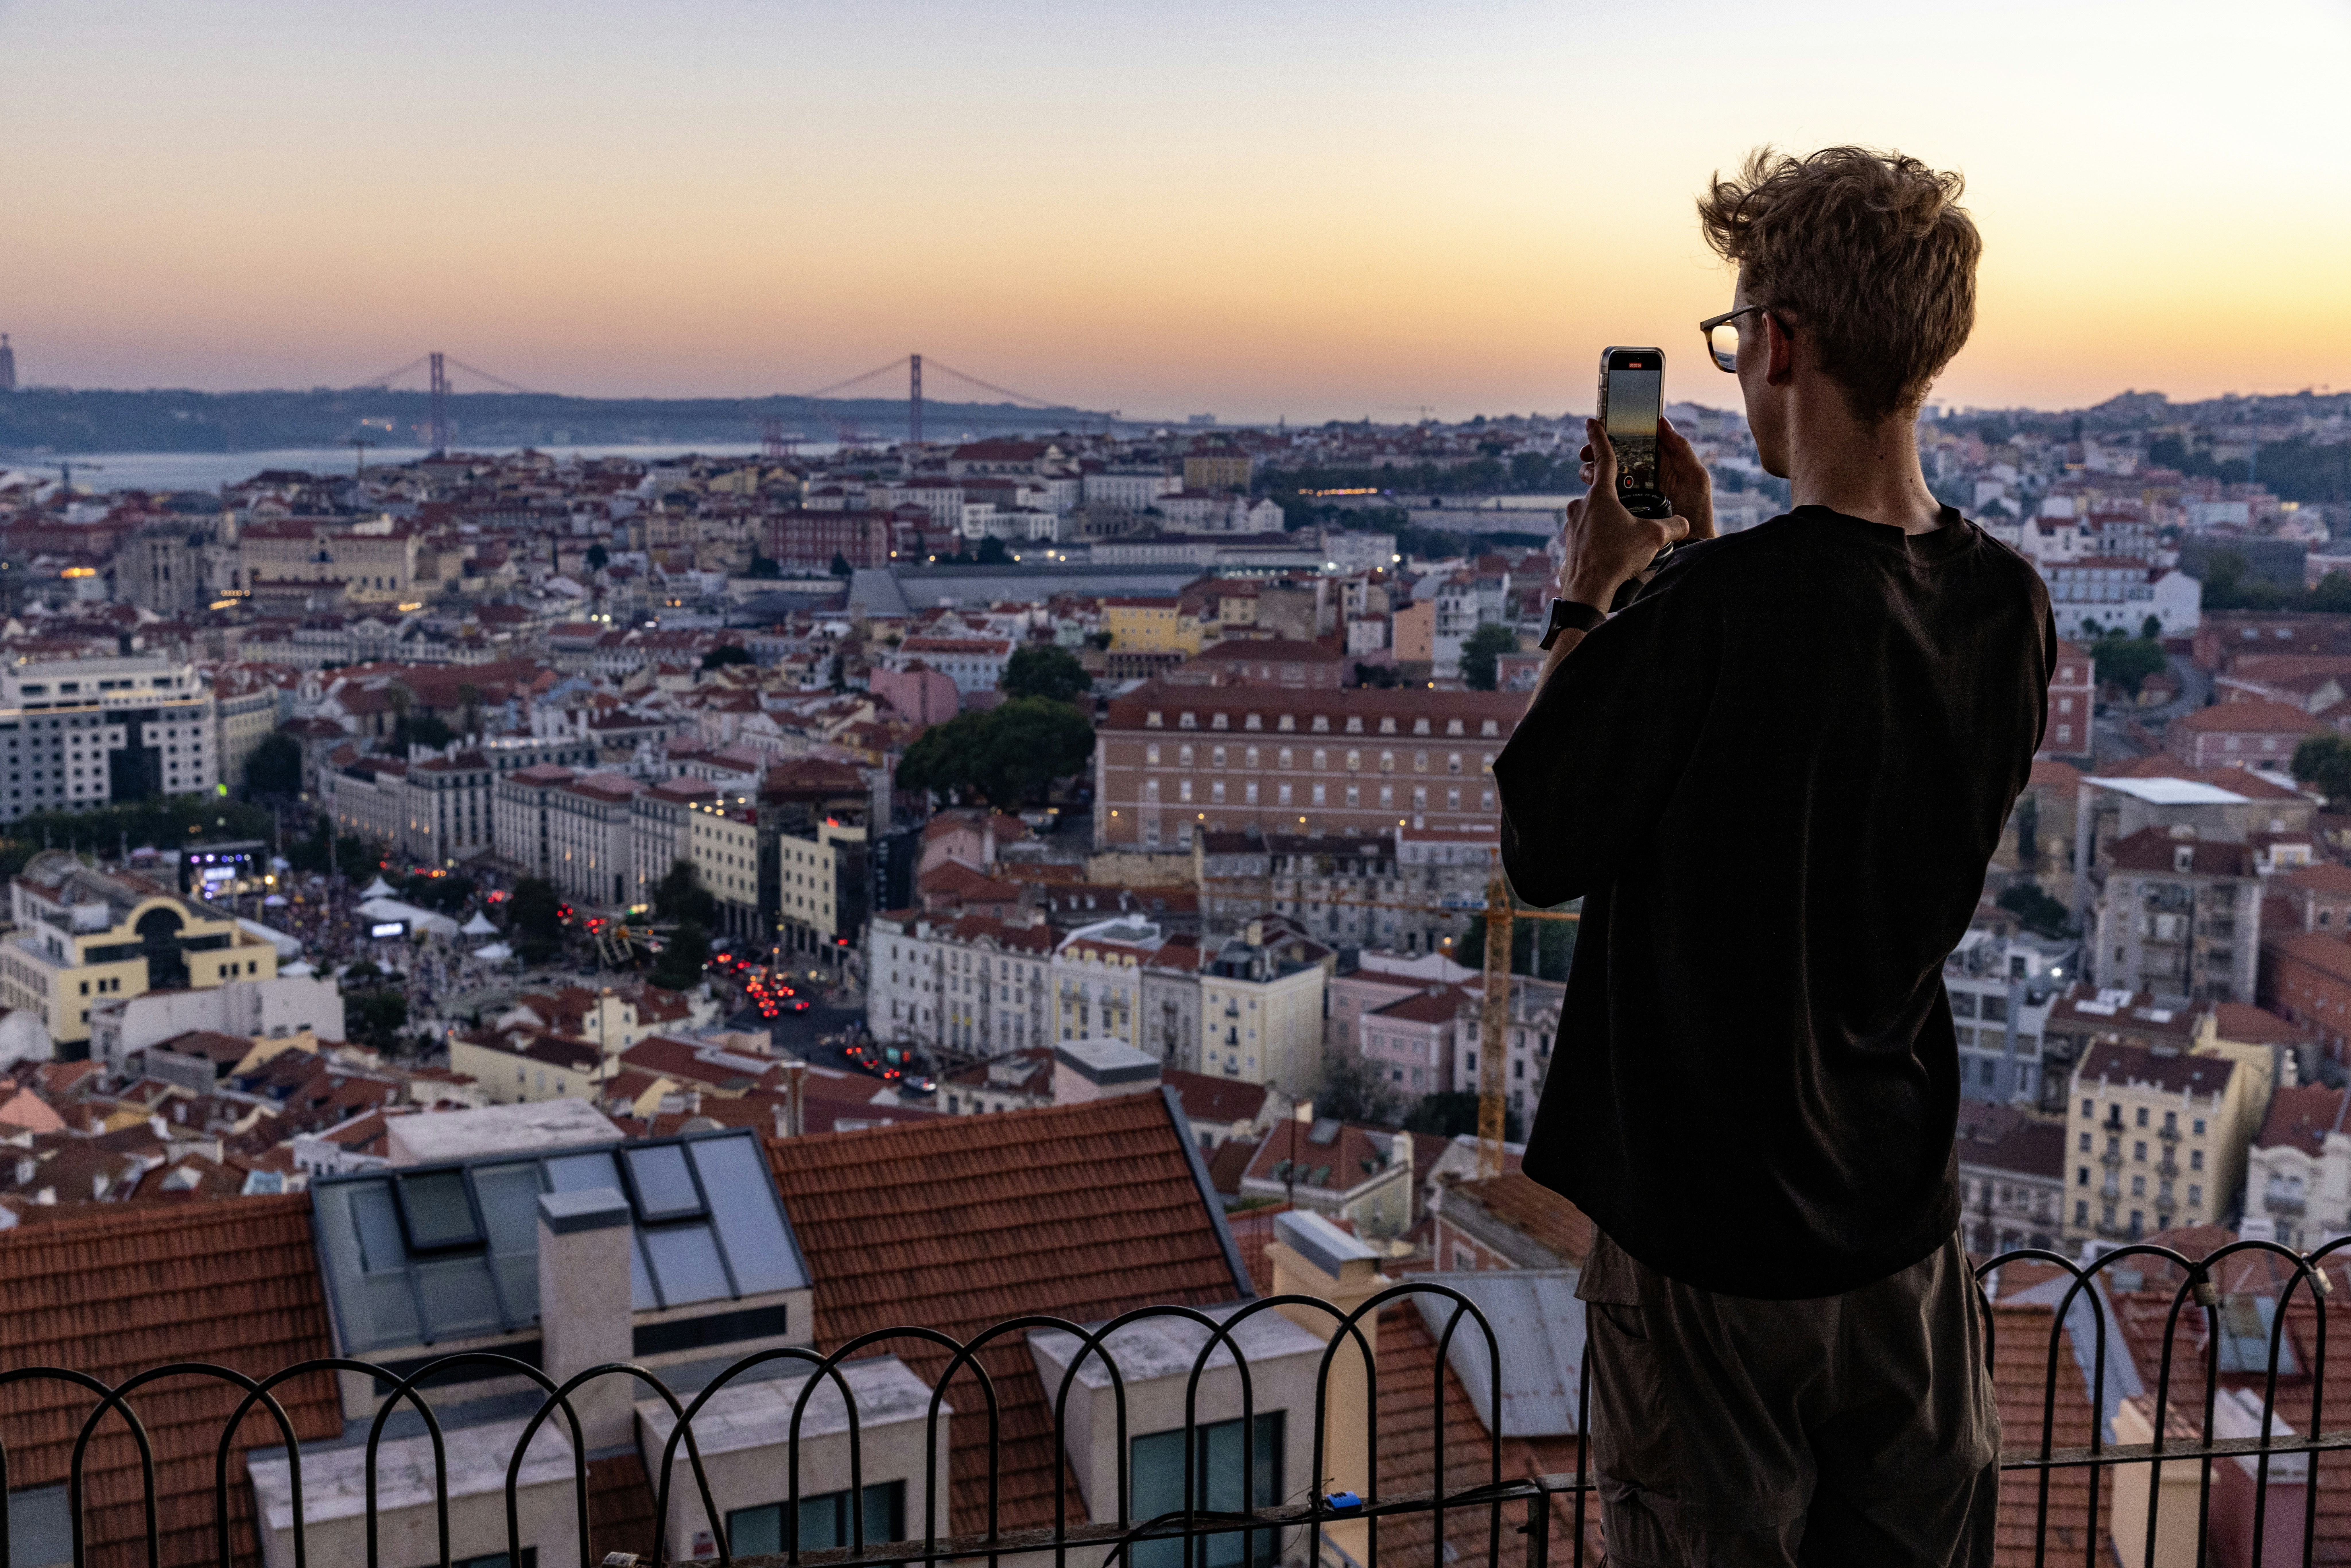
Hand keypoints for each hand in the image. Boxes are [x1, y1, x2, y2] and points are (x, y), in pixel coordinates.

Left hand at [1561, 417, 1688, 608]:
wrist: (1587, 592)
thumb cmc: (1617, 559)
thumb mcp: (1653, 538)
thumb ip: (1673, 525)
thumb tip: (1685, 524)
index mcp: (1601, 495)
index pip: (1604, 457)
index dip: (1601, 436)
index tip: (1593, 421)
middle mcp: (1581, 506)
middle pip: (1603, 494)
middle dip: (1618, 503)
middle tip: (1630, 520)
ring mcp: (1571, 525)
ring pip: (1594, 517)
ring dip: (1608, 525)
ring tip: (1622, 546)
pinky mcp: (1567, 543)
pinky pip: (1586, 536)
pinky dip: (1598, 542)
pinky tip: (1608, 558)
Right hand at [1578, 416, 1714, 542]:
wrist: (1689, 546)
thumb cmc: (1698, 511)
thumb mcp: (1695, 477)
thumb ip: (1682, 450)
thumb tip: (1662, 423)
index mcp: (1661, 463)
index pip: (1637, 442)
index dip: (1618, 434)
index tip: (1603, 429)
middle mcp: (1645, 475)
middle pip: (1617, 458)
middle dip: (1599, 452)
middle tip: (1585, 453)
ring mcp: (1633, 492)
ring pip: (1607, 476)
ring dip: (1593, 471)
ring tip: (1588, 474)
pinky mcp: (1625, 509)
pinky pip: (1607, 497)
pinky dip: (1595, 492)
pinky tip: (1589, 491)